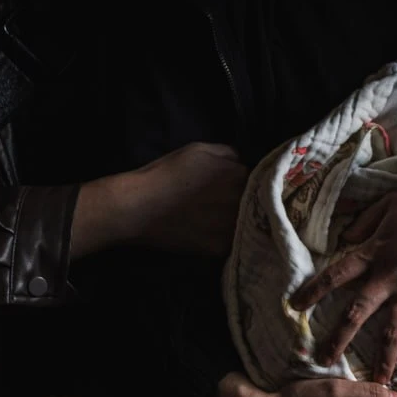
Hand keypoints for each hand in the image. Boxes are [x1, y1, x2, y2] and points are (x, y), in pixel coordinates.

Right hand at [129, 142, 247, 255]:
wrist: (140, 207)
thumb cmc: (167, 173)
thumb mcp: (199, 149)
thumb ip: (229, 154)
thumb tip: (243, 163)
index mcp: (240, 174)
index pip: (257, 179)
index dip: (246, 183)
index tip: (233, 187)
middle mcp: (241, 200)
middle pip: (254, 203)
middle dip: (242, 203)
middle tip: (222, 204)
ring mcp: (232, 226)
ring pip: (245, 224)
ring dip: (237, 223)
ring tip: (215, 220)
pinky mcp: (220, 248)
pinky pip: (232, 243)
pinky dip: (224, 240)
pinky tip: (208, 234)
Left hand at [290, 180, 396, 382]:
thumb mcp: (389, 205)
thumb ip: (364, 222)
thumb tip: (345, 236)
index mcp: (373, 254)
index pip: (336, 275)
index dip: (314, 290)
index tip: (295, 305)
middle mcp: (388, 279)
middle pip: (357, 313)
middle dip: (339, 338)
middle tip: (323, 360)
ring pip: (393, 331)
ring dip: (384, 358)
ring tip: (378, 383)